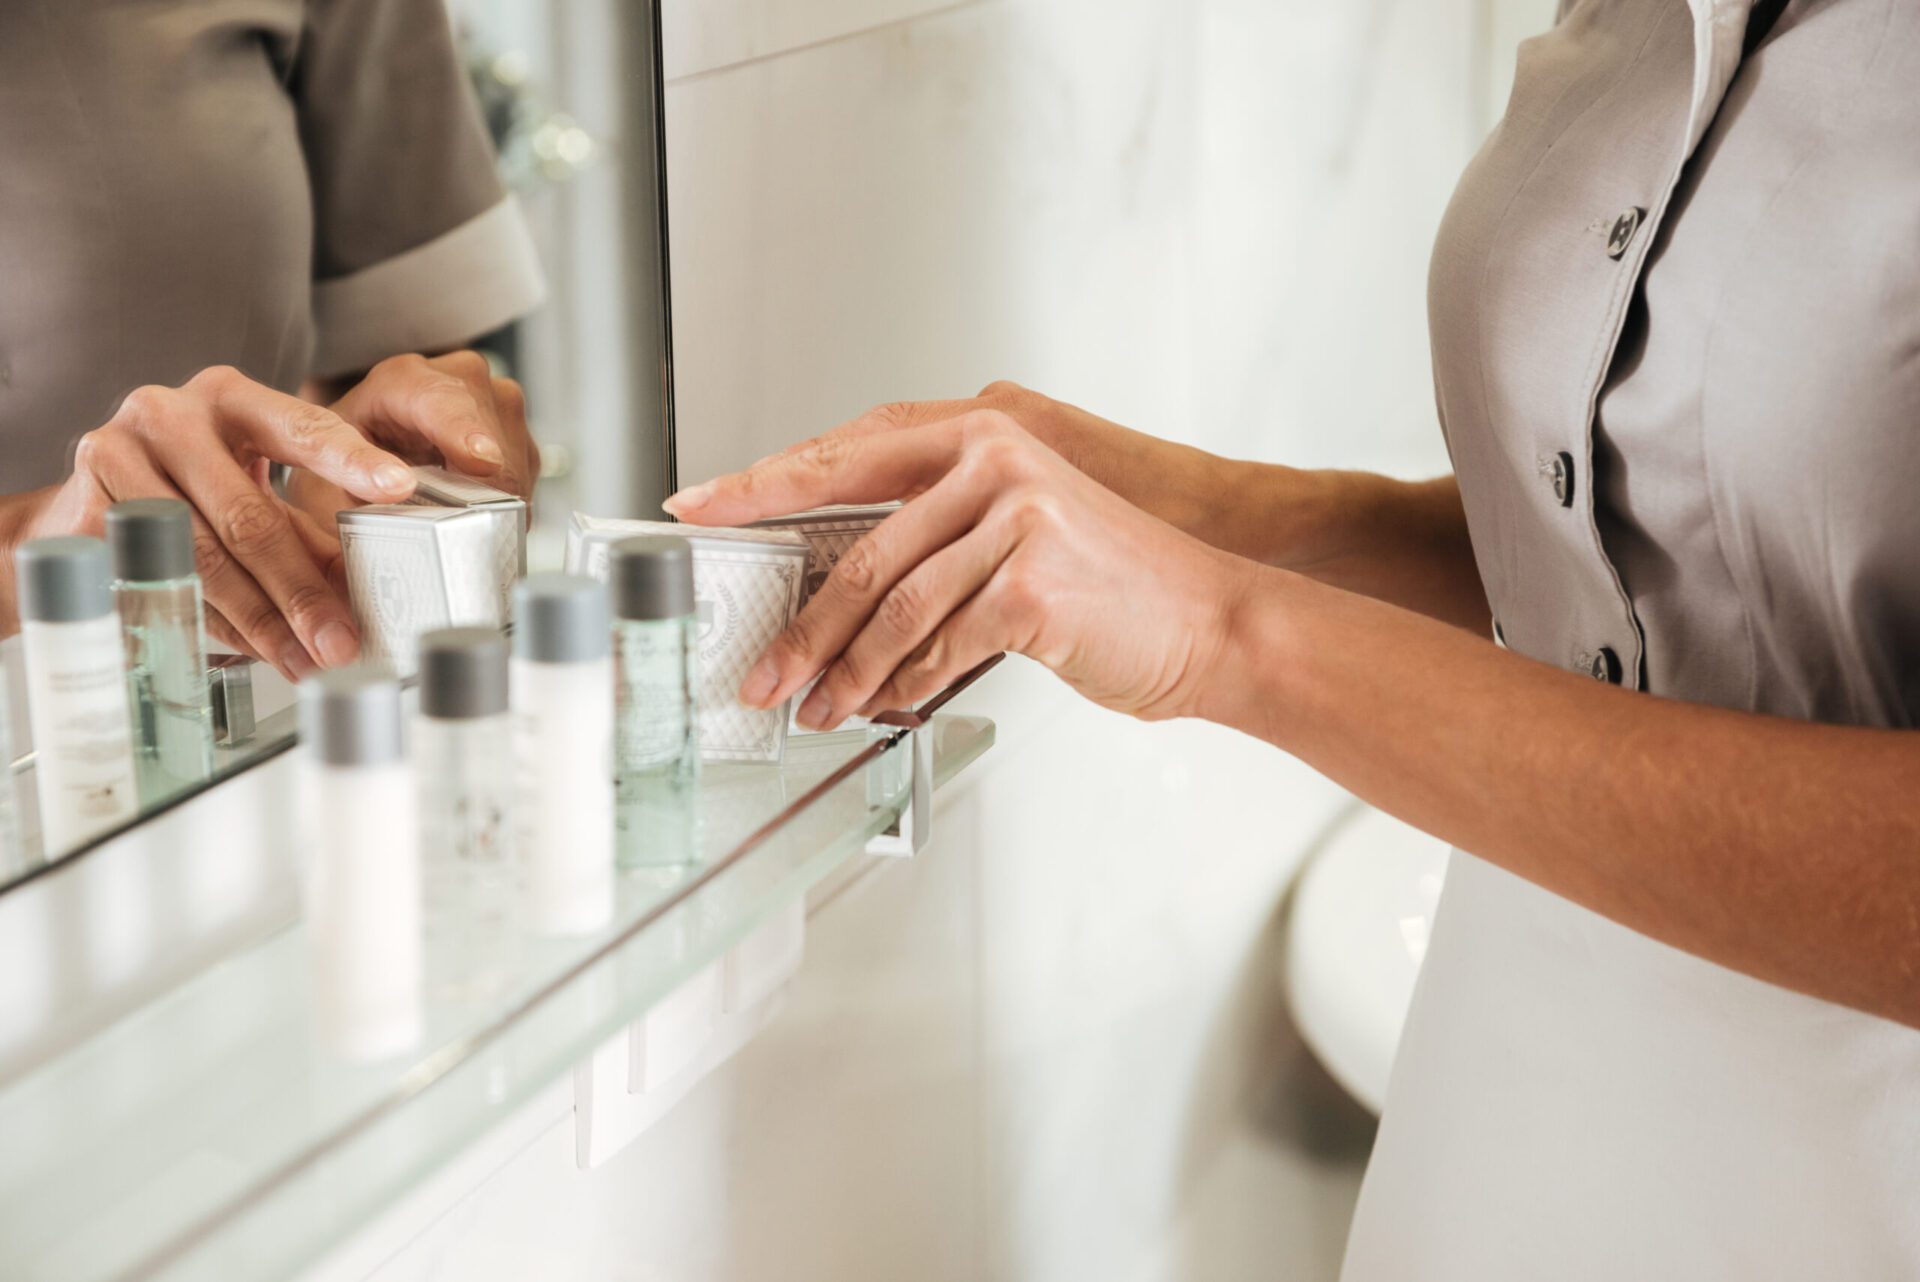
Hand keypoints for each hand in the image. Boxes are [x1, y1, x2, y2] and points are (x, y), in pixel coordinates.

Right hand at [10, 354, 531, 678]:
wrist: (86, 507)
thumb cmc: (192, 491)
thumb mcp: (258, 492)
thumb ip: (315, 533)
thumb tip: (373, 590)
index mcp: (230, 398)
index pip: (302, 426)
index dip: (352, 459)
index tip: (399, 488)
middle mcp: (168, 414)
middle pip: (249, 516)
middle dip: (302, 590)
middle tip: (341, 639)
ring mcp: (115, 457)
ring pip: (201, 558)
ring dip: (259, 621)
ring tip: (302, 659)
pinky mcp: (80, 511)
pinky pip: (159, 582)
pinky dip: (207, 623)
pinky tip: (244, 649)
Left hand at [665, 409, 1257, 727]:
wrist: (1208, 622)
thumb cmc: (1111, 585)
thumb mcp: (1017, 529)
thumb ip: (933, 535)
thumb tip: (833, 588)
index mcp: (982, 433)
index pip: (845, 452)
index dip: (762, 482)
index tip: (701, 507)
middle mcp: (996, 459)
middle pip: (858, 545)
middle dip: (799, 624)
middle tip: (759, 669)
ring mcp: (1015, 516)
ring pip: (891, 606)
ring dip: (843, 672)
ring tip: (816, 707)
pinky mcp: (1031, 583)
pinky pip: (938, 646)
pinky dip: (903, 687)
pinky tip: (884, 706)